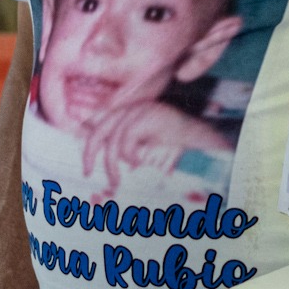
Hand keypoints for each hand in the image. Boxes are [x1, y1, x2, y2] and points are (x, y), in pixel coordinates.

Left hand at [80, 102, 227, 190]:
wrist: (203, 137)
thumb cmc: (176, 145)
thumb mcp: (146, 147)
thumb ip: (128, 148)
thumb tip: (106, 160)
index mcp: (130, 111)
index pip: (99, 123)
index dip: (88, 141)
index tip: (85, 165)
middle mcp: (132, 107)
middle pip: (99, 129)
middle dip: (90, 153)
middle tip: (87, 173)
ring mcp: (139, 109)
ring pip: (113, 140)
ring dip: (112, 165)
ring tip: (117, 181)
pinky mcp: (146, 116)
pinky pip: (127, 141)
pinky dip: (129, 157)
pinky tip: (138, 164)